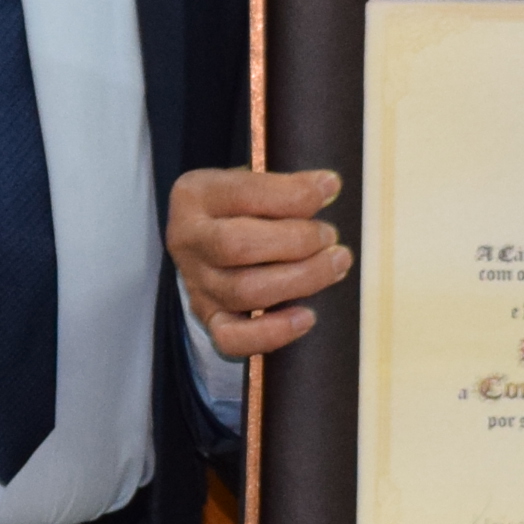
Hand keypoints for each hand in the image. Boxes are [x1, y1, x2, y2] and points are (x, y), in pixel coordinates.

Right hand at [169, 166, 350, 358]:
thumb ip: (284, 188)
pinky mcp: (208, 319)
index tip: (330, 188)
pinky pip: (232, 338)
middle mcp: (188, 240)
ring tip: (335, 265)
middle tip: (329, 236)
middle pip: (238, 246)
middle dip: (296, 241)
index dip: (292, 194)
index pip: (243, 193)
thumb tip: (328, 188)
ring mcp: (196, 284)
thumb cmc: (239, 209)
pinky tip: (307, 317)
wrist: (209, 244)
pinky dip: (273, 333)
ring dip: (301, 279)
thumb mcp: (251, 185)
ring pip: (244, 292)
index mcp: (195, 196)